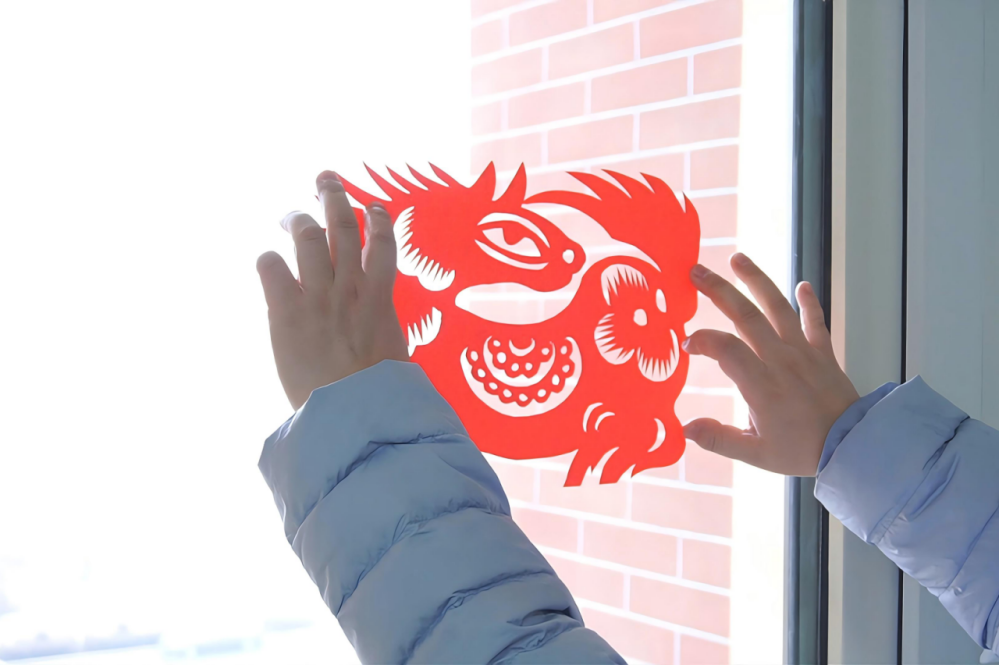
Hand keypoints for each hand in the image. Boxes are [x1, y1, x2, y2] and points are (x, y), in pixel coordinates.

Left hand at [256, 171, 407, 410]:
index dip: (377, 218)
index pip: (383, 243)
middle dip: (334, 196)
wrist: (357, 413)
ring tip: (292, 214)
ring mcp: (320, 296)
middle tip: (324, 179)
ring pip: (310, 237)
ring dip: (299, 218)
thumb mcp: (394, 353)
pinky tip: (268, 262)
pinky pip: (273, 268)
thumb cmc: (381, 394)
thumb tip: (379, 330)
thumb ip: (382, 327)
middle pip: (344, 226)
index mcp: (381, 299)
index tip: (372, 205)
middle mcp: (351, 288)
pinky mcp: (288, 311)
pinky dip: (269, 260)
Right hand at [682, 253, 859, 475]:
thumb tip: (684, 428)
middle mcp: (781, 360)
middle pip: (745, 316)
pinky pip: (815, 321)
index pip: (725, 349)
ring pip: (777, 307)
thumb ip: (718, 439)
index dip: (702, 340)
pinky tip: (803, 285)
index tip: (688, 343)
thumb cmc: (803, 451)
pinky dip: (810, 302)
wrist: (855, 447)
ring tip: (738, 259)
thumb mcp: (756, 453)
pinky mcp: (823, 353)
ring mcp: (803, 352)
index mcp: (761, 385)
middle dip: (718, 291)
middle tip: (695, 273)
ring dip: (756, 280)